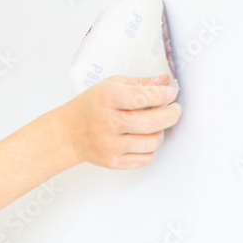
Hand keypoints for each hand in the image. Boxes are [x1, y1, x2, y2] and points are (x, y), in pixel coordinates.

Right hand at [58, 73, 180, 169]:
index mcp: (108, 98)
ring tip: (155, 126)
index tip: (171, 94)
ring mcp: (110, 145)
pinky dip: (150, 149)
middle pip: (152, 123)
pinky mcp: (112, 161)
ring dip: (160, 133)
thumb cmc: (91, 106)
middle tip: (174, 110)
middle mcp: (108, 122)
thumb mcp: (111, 85)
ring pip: (152, 142)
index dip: (164, 95)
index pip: (143, 97)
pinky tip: (144, 140)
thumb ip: (140, 82)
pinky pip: (145, 159)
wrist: (68, 133)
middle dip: (171, 115)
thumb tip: (165, 81)